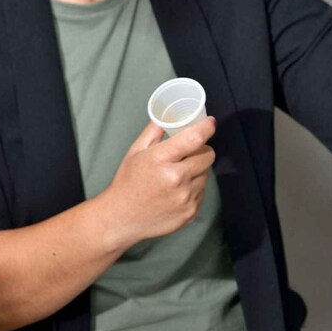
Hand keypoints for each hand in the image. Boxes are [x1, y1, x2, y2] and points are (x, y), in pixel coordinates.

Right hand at [102, 117, 216, 244]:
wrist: (121, 218)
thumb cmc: (128, 181)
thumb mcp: (136, 151)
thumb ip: (155, 130)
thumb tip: (170, 112)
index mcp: (160, 160)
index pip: (194, 138)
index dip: (207, 128)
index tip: (210, 123)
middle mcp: (176, 179)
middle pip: (207, 155)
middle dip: (202, 150)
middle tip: (190, 152)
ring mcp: (185, 198)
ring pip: (206, 174)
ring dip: (198, 170)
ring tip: (179, 174)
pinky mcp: (191, 212)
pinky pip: (203, 192)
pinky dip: (194, 188)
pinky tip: (178, 191)